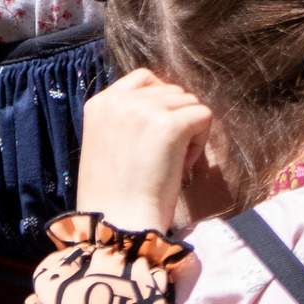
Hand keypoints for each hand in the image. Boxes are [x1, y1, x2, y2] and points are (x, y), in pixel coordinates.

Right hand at [75, 70, 211, 234]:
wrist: (117, 224)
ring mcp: (144, 109)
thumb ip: (128, 118)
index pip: (145, 78)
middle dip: (176, 120)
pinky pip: (204, 116)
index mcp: (99, 104)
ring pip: (190, 103)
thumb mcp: (108, 144)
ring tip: (168, 164)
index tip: (157, 135)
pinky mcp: (169, 124)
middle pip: (172, 91)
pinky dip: (200, 143)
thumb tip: (167, 101)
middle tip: (161, 158)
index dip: (162, 103)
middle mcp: (119, 100)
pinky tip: (180, 167)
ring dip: (189, 132)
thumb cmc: (115, 196)